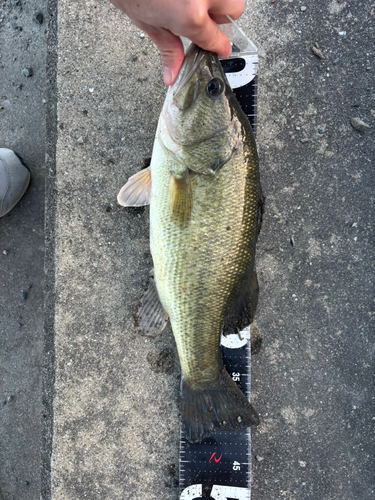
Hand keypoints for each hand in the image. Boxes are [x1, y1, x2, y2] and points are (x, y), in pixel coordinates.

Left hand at [108, 0, 244, 85]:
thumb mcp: (147, 24)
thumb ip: (168, 48)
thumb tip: (174, 73)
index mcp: (191, 15)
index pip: (218, 39)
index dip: (220, 47)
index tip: (221, 49)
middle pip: (234, 10)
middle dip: (222, 17)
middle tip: (206, 21)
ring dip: (218, 0)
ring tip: (195, 2)